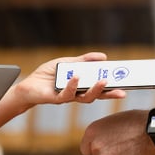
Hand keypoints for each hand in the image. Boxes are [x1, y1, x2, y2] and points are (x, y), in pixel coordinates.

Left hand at [0, 52, 125, 143]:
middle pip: (97, 96)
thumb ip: (84, 60)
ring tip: (103, 82)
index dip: (113, 87)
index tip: (126, 84)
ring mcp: (67, 97)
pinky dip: (72, 85)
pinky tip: (76, 76)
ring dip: (95, 90)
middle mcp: (77, 94)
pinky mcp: (56, 98)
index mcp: (82, 86)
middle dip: (110, 94)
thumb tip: (103, 56)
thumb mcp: (68, 63)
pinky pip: (66, 94)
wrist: (27, 85)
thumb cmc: (47, 75)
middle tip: (122, 91)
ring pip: (85, 98)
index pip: (100, 87)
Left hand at [80, 109, 154, 154]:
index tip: (105, 146)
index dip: (95, 148)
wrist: (154, 131)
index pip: (85, 148)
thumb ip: (102, 134)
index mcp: (91, 132)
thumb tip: (96, 147)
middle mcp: (95, 147)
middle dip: (107, 154)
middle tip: (122, 146)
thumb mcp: (113, 122)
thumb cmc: (135, 122)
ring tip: (130, 149)